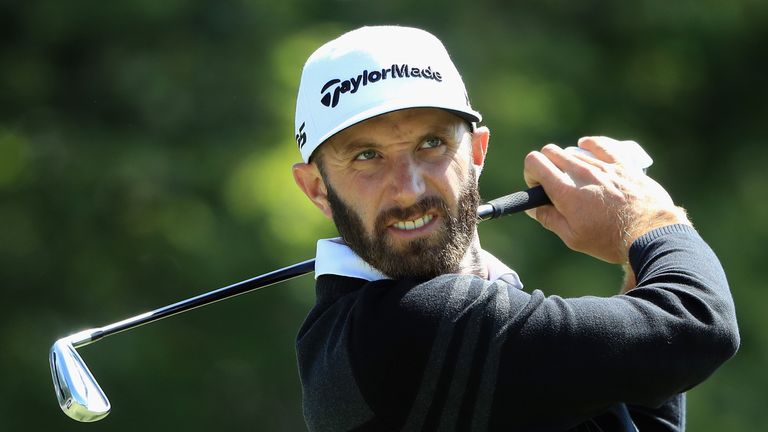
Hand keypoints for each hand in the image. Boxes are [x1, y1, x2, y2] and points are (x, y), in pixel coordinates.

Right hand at [523, 136, 690, 263]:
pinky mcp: (622, 163)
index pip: (535, 162)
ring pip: (574, 150)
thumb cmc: (610, 240)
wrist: (650, 233)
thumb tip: (533, 208)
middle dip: (546, 165)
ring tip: (575, 177)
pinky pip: (601, 144)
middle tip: (554, 183)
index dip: (531, 173)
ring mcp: (603, 166)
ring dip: (568, 161)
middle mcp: (582, 173)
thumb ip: (549, 219)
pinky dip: (590, 144)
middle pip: (551, 152)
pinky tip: (586, 146)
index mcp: (566, 191)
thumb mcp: (573, 238)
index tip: (538, 186)